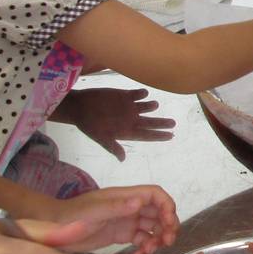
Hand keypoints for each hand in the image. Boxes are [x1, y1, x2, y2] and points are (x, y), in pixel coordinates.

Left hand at [50, 185, 179, 253]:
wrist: (55, 230)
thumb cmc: (72, 216)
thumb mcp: (94, 211)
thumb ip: (117, 207)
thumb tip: (140, 202)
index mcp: (126, 197)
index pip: (155, 195)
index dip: (167, 206)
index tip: (169, 222)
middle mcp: (130, 208)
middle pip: (159, 213)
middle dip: (166, 226)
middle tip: (166, 242)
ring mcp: (126, 222)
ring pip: (152, 228)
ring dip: (156, 240)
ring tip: (148, 252)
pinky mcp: (121, 235)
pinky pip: (141, 240)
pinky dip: (144, 249)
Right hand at [58, 87, 174, 160]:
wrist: (79, 107)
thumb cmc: (89, 125)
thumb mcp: (100, 138)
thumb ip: (112, 147)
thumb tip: (122, 159)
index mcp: (127, 131)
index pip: (146, 134)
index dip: (159, 136)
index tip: (171, 136)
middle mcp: (130, 119)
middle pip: (150, 122)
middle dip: (162, 123)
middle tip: (173, 123)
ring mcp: (128, 107)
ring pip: (146, 107)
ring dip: (151, 106)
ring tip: (154, 105)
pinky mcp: (123, 96)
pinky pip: (137, 94)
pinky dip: (142, 93)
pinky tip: (144, 94)